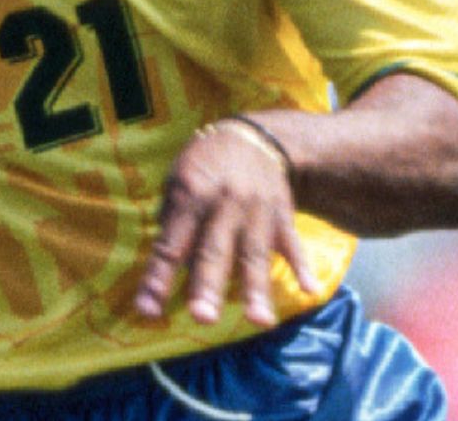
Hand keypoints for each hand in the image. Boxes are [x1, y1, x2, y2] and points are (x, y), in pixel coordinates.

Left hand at [135, 118, 317, 326]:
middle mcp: (222, 205)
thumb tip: (165, 264)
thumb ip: (170, 220)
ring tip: (258, 320)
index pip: (170, 244)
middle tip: (203, 318)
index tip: (148, 310)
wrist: (252, 138)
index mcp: (189, 196)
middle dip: (208, 285)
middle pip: (214, 250)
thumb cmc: (204, 166)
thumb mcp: (176, 180)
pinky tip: (310, 289)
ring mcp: (256, 211)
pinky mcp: (282, 215)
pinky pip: (292, 242)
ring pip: (254, 253)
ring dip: (256, 288)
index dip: (158, 277)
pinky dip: (302, 266)